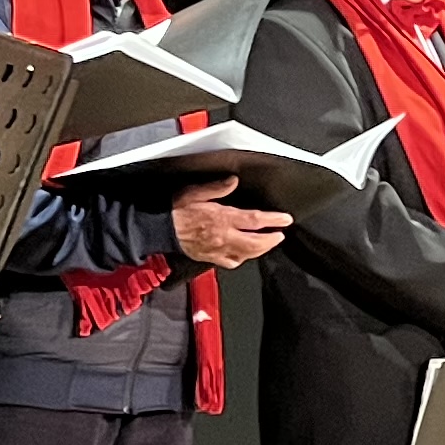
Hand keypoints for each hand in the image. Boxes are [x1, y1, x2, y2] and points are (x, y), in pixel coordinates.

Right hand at [169, 184, 288, 270]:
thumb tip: (234, 181)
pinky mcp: (210, 258)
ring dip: (261, 250)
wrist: (158, 230)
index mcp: (222, 218)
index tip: (286, 219)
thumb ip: (217, 187)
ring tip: (268, 243)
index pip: (255, 220)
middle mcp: (223, 236)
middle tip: (280, 235)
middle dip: (272, 240)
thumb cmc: (175, 210)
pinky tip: (245, 254)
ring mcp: (218, 249)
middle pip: (256, 243)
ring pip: (246, 254)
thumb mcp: (195, 191)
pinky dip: (242, 258)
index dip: (273, 220)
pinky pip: (231, 262)